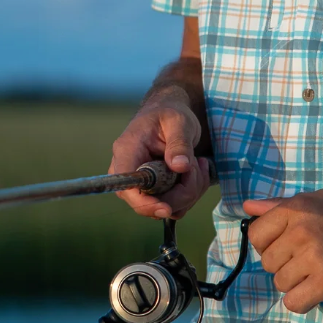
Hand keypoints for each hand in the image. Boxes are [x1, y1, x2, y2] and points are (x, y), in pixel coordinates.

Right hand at [110, 87, 212, 218]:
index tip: (166, 208)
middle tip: (196, 166)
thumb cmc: (170, 114)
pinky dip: (190, 193)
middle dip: (180, 193)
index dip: (143, 203)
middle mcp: (129, 171)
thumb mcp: (179, 122)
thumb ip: (179, 143)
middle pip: (146, 202)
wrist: (169, 115)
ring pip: (164, 206)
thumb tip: (180, 166)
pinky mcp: (155, 190)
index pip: (126, 186)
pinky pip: (173, 205)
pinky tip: (195, 171)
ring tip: (197, 163)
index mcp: (127, 151)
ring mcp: (141, 183)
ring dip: (189, 192)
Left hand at [242, 189, 322, 313]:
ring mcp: (314, 258)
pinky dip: (303, 301)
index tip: (287, 248)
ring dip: (297, 284)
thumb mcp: (319, 200)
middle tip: (309, 262)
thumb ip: (281, 205)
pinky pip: (294, 303)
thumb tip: (248, 208)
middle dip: (285, 266)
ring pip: (281, 284)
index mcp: (296, 209)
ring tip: (318, 274)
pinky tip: (319, 291)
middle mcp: (301, 232)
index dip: (269, 245)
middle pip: (268, 263)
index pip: (256, 235)